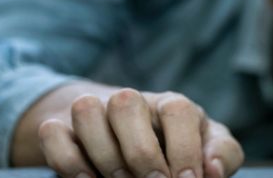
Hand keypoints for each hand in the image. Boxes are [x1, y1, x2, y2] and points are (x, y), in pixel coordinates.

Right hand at [13, 84, 243, 177]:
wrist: (125, 141)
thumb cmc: (177, 151)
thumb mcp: (207, 149)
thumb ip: (221, 155)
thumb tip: (212, 170)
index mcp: (171, 106)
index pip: (177, 110)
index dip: (184, 149)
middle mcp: (131, 102)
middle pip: (125, 102)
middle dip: (140, 153)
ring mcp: (94, 112)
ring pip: (85, 110)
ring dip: (103, 154)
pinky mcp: (62, 128)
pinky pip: (52, 133)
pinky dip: (68, 160)